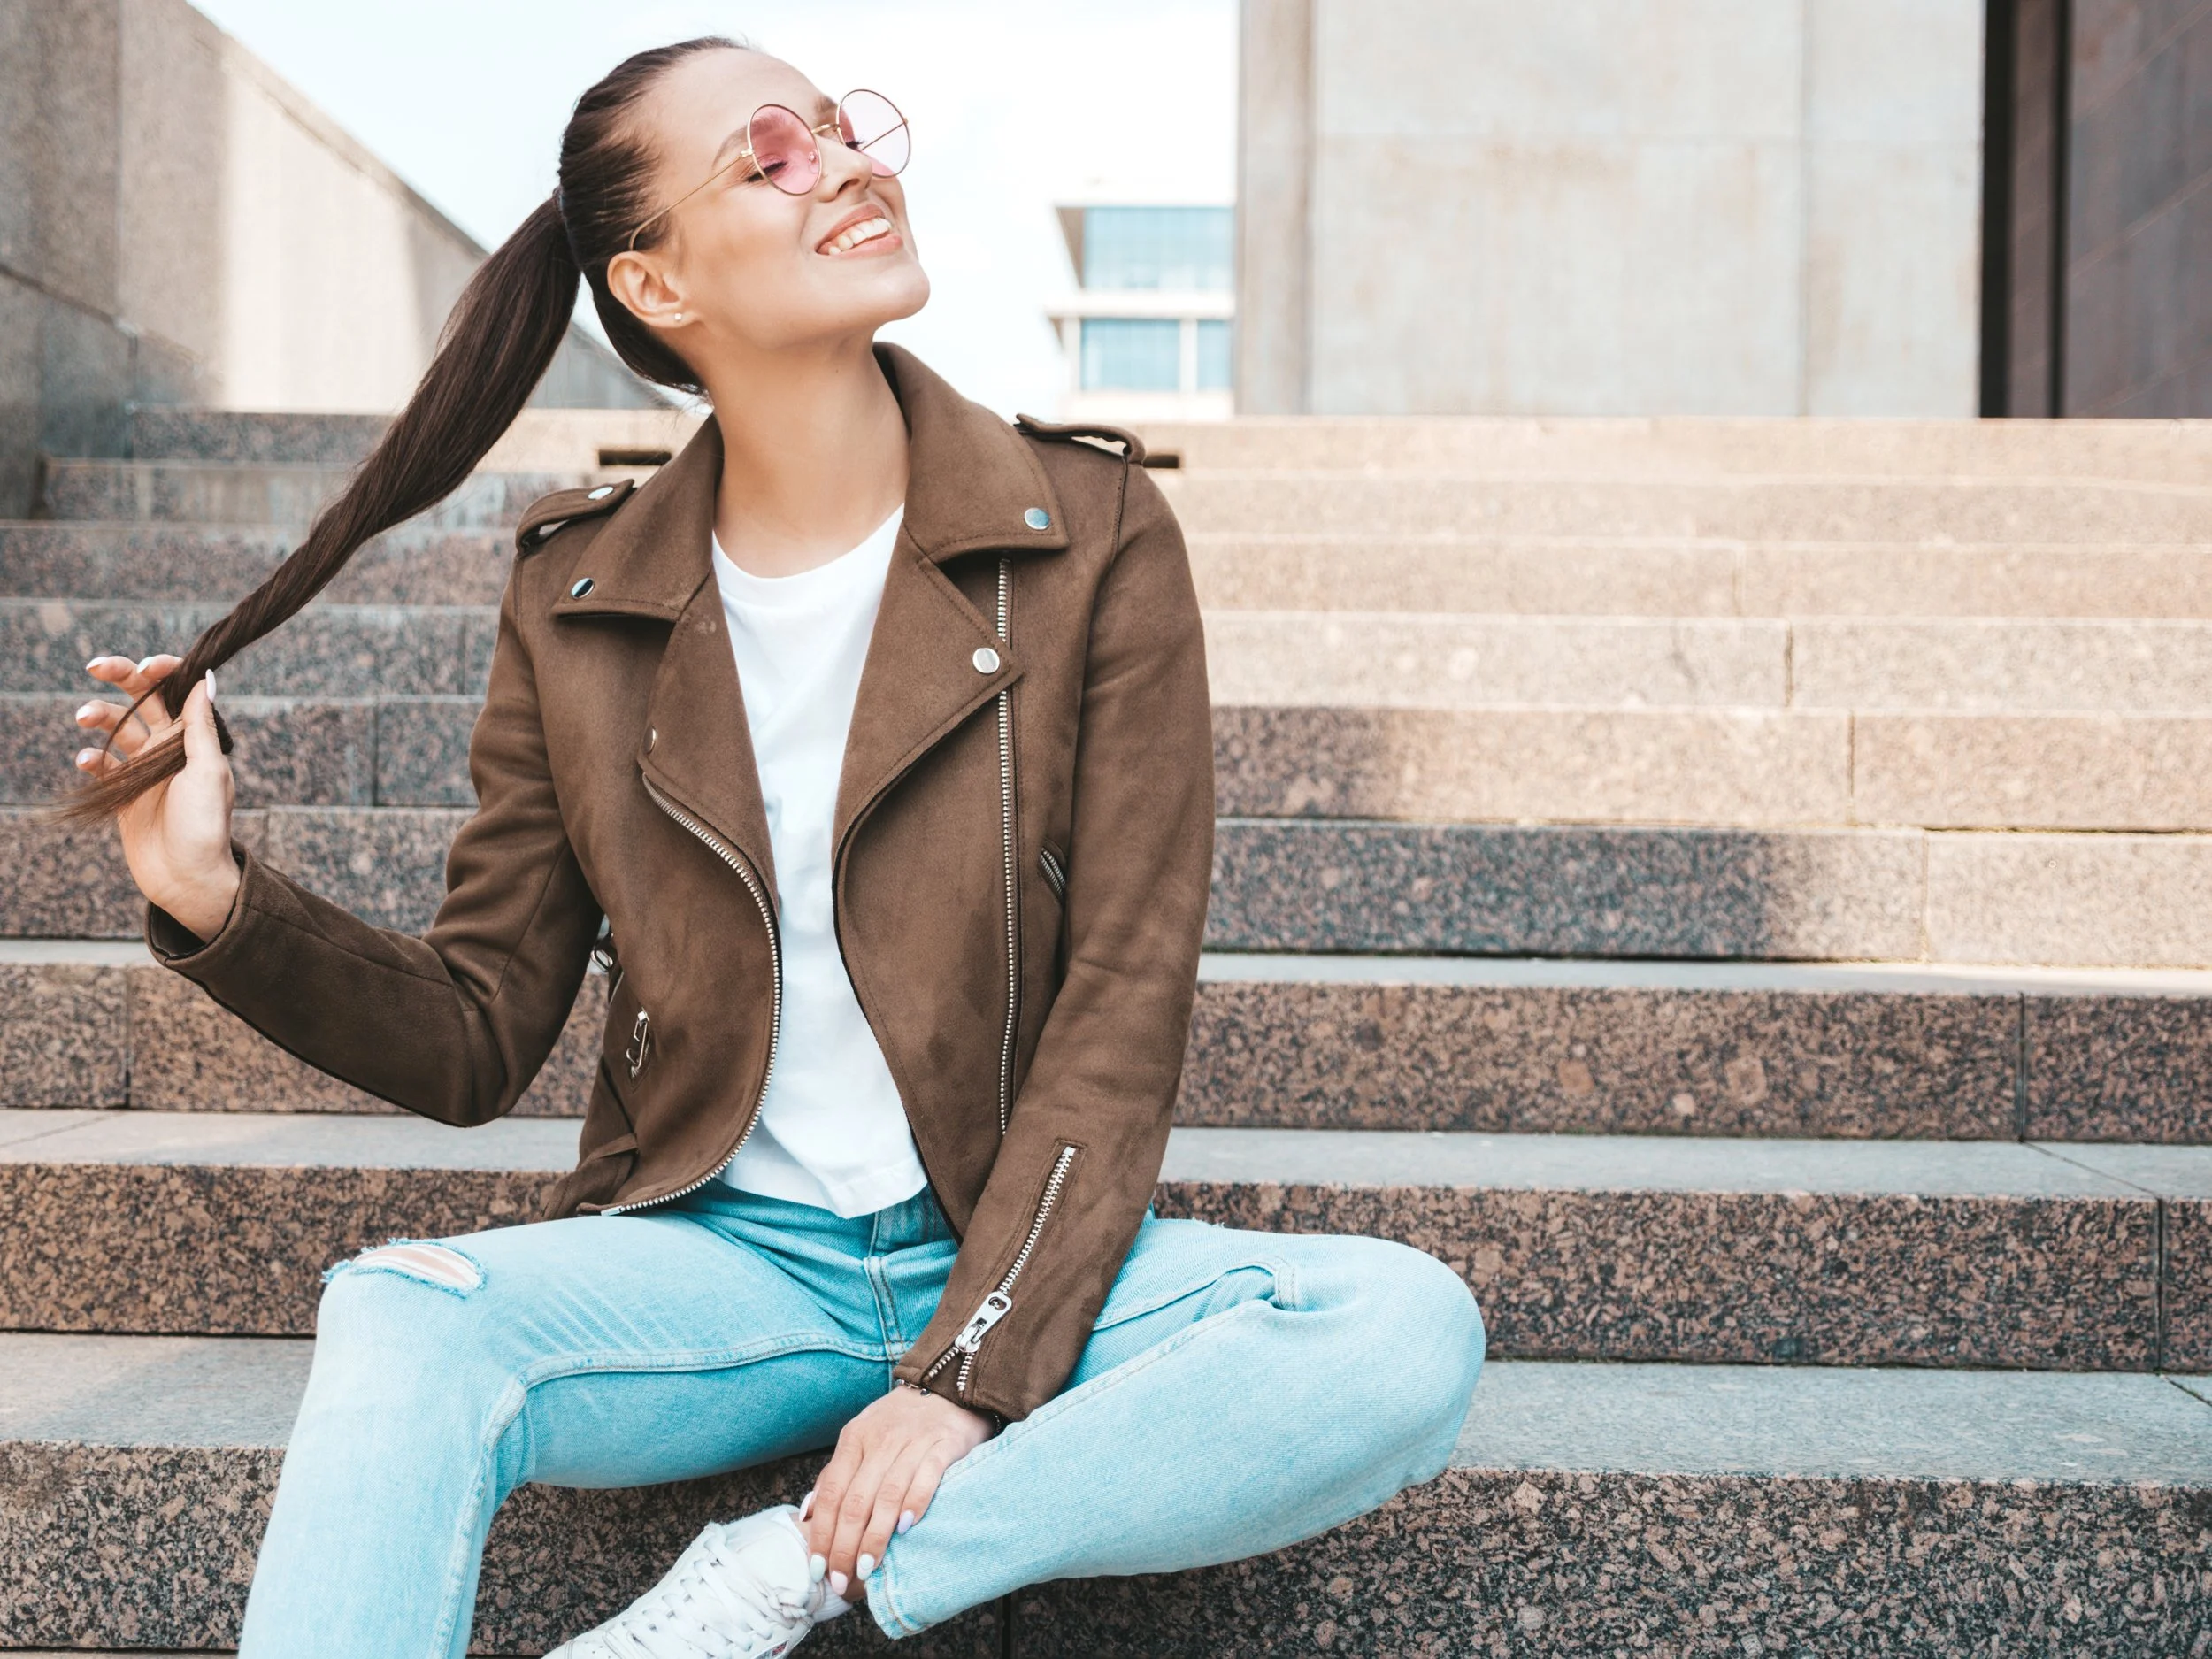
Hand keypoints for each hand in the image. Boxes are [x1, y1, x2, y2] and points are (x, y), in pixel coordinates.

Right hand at [74, 653, 238, 940]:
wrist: (187, 878)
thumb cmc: (205, 827)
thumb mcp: (209, 772)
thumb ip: (201, 727)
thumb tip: (204, 679)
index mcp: (196, 738)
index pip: (179, 691)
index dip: (163, 671)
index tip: (146, 666)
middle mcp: (170, 747)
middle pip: (143, 698)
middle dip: (121, 676)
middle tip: (96, 665)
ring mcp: (145, 768)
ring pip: (117, 727)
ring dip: (99, 714)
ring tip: (84, 716)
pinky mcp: (122, 791)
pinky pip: (102, 764)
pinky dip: (91, 756)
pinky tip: (87, 760)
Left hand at [803, 1383, 992, 1597]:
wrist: (947, 1388)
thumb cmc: (899, 1422)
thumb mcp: (861, 1439)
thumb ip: (836, 1475)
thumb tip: (807, 1515)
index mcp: (854, 1439)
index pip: (832, 1492)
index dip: (823, 1533)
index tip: (818, 1567)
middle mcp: (880, 1440)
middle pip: (856, 1500)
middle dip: (845, 1545)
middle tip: (841, 1579)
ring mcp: (913, 1441)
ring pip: (887, 1494)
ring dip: (875, 1536)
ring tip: (868, 1567)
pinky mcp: (943, 1444)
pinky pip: (926, 1477)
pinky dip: (915, 1503)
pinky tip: (906, 1529)